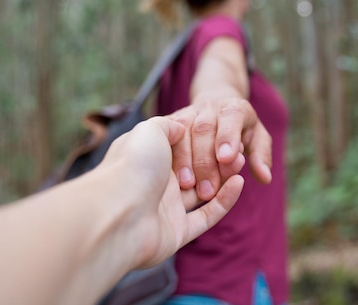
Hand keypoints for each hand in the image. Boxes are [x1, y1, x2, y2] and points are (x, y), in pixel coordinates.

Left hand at [101, 116, 244, 267]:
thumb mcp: (149, 129)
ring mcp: (166, 208)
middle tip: (234, 151)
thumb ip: (168, 125)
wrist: (119, 212)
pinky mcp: (178, 232)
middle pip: (194, 169)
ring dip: (222, 178)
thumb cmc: (132, 165)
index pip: (180, 147)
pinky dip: (224, 201)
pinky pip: (206, 216)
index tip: (220, 132)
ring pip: (202, 192)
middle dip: (215, 160)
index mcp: (148, 158)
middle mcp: (156, 183)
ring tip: (239, 163)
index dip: (201, 140)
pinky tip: (238, 183)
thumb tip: (182, 127)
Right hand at [168, 97, 271, 200]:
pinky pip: (165, 136)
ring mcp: (188, 112)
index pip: (232, 116)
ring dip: (184, 159)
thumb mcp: (257, 138)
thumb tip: (265, 177)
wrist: (215, 104)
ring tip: (188, 185)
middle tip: (208, 188)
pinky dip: (168, 156)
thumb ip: (261, 156)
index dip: (228, 136)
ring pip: (182, 131)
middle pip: (204, 128)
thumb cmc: (239, 128)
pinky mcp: (170, 121)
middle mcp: (210, 106)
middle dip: (205, 158)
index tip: (226, 159)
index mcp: (235, 107)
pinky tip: (170, 177)